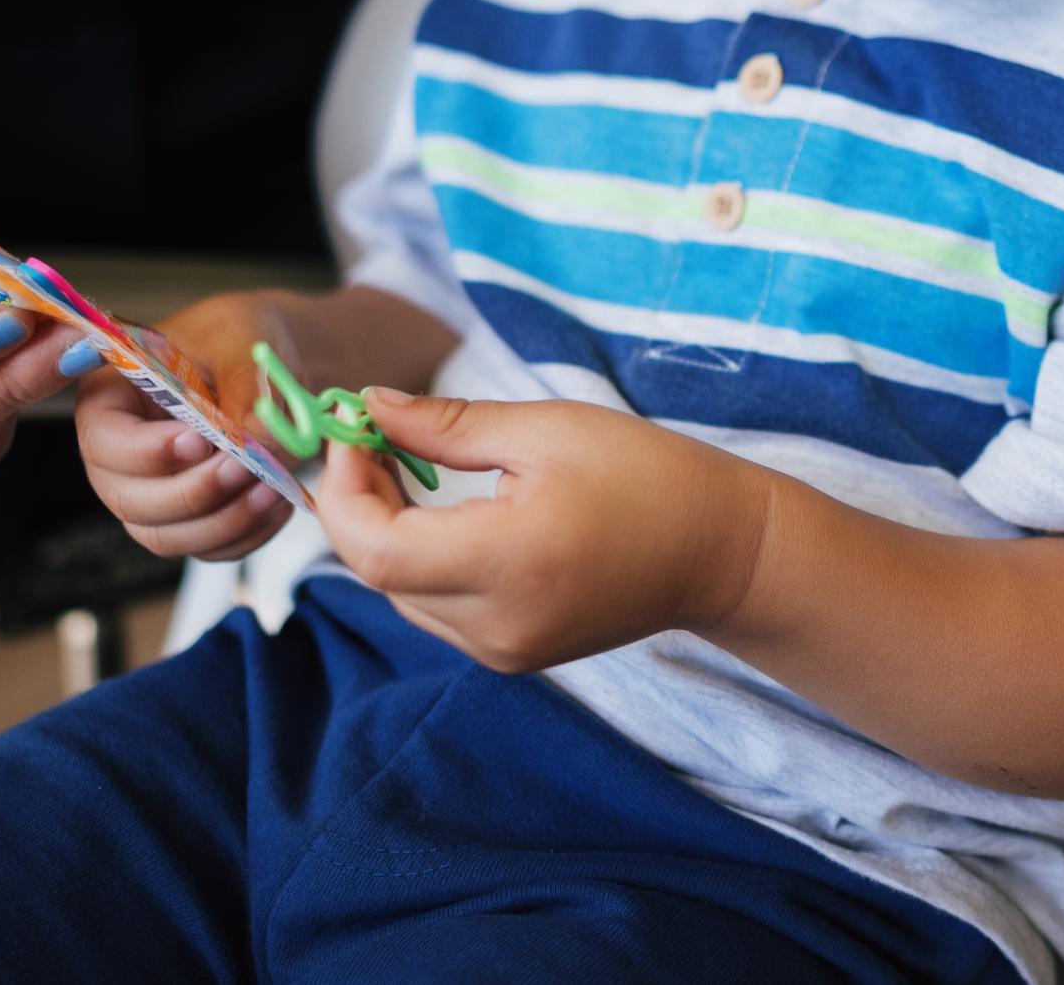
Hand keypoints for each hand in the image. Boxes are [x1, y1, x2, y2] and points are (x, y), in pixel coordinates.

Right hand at [73, 289, 297, 560]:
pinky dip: (244, 536)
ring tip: (273, 488)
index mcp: (111, 399)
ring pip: (167, 536)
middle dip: (193, 493)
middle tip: (247, 468)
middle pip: (131, 500)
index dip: (147, 452)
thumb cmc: (237, 336)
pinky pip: (207, 548)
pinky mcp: (189, 519)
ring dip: (223, 521)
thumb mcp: (240, 340)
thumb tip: (258, 442)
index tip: (200, 441)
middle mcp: (119, 455)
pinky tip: (278, 504)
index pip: (105, 440)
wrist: (267, 362)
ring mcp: (151, 493)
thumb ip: (244, 388)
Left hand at [313, 389, 771, 671]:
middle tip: (370, 439)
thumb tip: (369, 407)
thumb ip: (446, 424)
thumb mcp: (546, 429)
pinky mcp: (511, 655)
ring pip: (399, 596)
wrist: (718, 551)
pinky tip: (434, 512)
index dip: (345, 492)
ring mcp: (504, 650)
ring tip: (401, 466)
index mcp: (509, 564)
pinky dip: (416, 560)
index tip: (354, 433)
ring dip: (382, 532)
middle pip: (379, 575)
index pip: (376, 550)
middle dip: (356, 503)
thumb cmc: (645, 475)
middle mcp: (498, 625)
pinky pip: (434, 609)